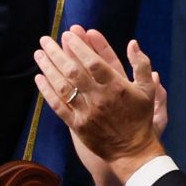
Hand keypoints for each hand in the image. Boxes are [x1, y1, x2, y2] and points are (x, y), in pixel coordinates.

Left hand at [33, 26, 164, 185]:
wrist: (133, 151)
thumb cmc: (140, 118)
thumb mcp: (147, 90)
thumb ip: (141, 65)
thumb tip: (132, 43)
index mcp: (117, 87)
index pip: (95, 63)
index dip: (80, 47)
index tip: (68, 34)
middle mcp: (100, 98)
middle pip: (74, 72)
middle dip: (57, 53)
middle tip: (45, 39)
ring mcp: (87, 112)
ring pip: (63, 87)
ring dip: (48, 68)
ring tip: (38, 54)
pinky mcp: (77, 125)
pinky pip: (58, 106)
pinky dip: (47, 91)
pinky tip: (39, 78)